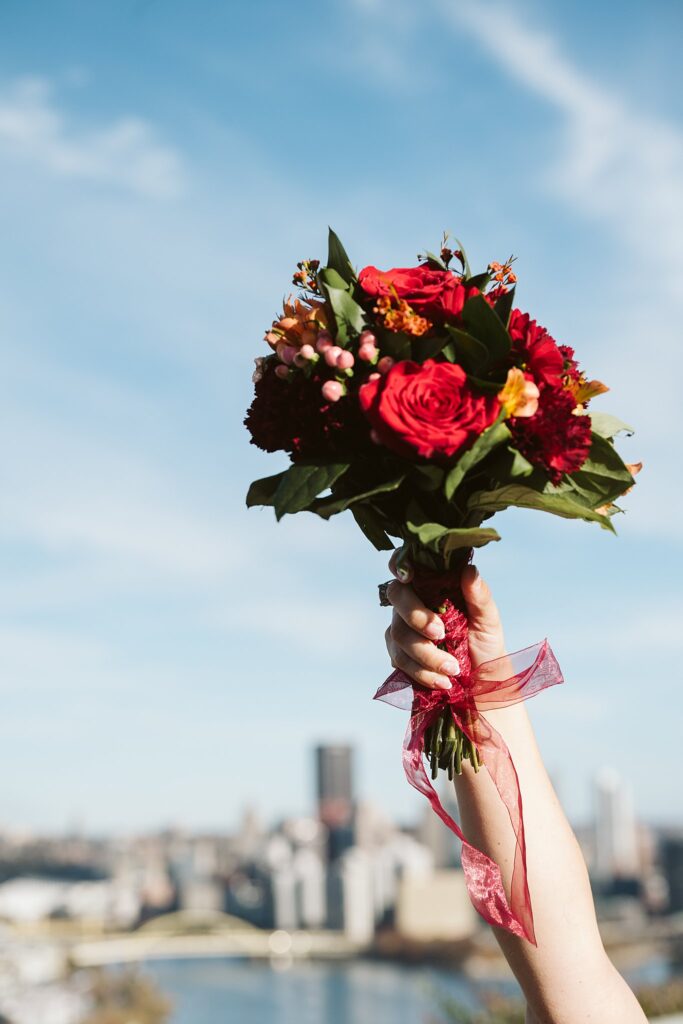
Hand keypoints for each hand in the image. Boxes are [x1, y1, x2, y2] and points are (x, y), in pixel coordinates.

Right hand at [383, 552, 505, 688]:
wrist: (481, 683)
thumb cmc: (485, 643)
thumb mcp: (488, 620)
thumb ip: (479, 596)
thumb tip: (470, 570)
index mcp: (432, 585)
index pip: (406, 563)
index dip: (400, 563)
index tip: (409, 576)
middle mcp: (412, 602)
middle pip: (397, 595)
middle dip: (417, 616)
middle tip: (441, 634)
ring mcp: (401, 628)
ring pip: (398, 633)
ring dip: (426, 654)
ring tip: (453, 670)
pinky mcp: (398, 655)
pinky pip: (400, 660)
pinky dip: (423, 672)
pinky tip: (442, 681)